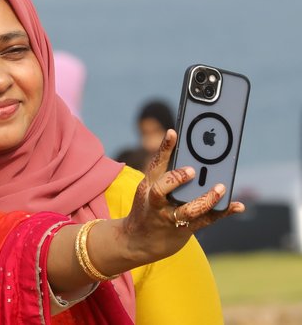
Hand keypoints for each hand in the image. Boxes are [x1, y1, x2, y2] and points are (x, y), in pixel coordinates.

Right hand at [121, 129, 244, 263]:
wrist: (137, 241)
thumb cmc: (148, 208)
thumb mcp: (149, 190)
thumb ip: (165, 175)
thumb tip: (192, 157)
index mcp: (148, 186)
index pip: (155, 165)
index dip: (164, 148)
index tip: (173, 132)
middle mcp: (156, 203)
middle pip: (161, 190)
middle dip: (176, 179)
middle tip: (192, 171)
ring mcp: (169, 217)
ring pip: (187, 209)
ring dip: (205, 199)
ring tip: (220, 188)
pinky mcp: (183, 230)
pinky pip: (205, 221)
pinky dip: (223, 213)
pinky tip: (238, 206)